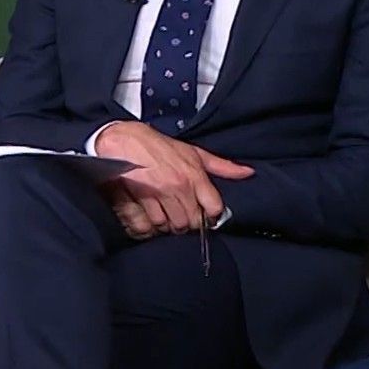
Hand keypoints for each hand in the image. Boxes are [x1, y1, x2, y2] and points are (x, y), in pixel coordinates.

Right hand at [96, 121, 251, 234]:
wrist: (121, 139)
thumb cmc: (158, 146)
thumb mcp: (192, 152)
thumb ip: (221, 166)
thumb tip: (248, 173)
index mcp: (193, 175)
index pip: (213, 209)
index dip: (210, 215)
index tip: (204, 214)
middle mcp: (176, 187)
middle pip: (190, 222)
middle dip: (187, 223)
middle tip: (180, 215)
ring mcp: (153, 196)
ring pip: (168, 226)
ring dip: (165, 225)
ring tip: (162, 215)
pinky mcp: (132, 202)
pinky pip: (144, 227)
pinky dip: (146, 228)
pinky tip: (147, 219)